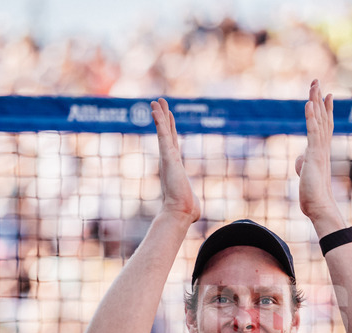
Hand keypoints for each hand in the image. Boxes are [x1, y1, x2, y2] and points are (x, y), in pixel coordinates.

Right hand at [152, 98, 200, 222]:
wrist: (181, 211)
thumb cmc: (187, 209)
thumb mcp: (192, 203)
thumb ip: (192, 202)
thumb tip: (195, 213)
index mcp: (174, 165)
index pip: (172, 143)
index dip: (169, 129)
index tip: (168, 118)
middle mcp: (169, 159)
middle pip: (166, 133)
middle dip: (163, 117)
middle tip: (159, 102)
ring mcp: (167, 157)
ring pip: (163, 131)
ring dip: (160, 115)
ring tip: (156, 100)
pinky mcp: (168, 156)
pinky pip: (162, 135)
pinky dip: (159, 122)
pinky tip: (156, 110)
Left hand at [296, 80, 342, 227]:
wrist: (319, 206)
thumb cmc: (312, 194)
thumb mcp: (305, 174)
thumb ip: (303, 163)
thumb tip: (300, 160)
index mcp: (321, 151)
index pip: (324, 125)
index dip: (324, 109)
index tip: (326, 95)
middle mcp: (323, 147)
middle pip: (322, 117)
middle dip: (319, 98)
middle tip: (317, 82)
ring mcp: (319, 150)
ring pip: (318, 120)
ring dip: (315, 101)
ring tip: (314, 85)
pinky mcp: (314, 155)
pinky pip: (313, 132)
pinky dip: (311, 117)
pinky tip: (309, 104)